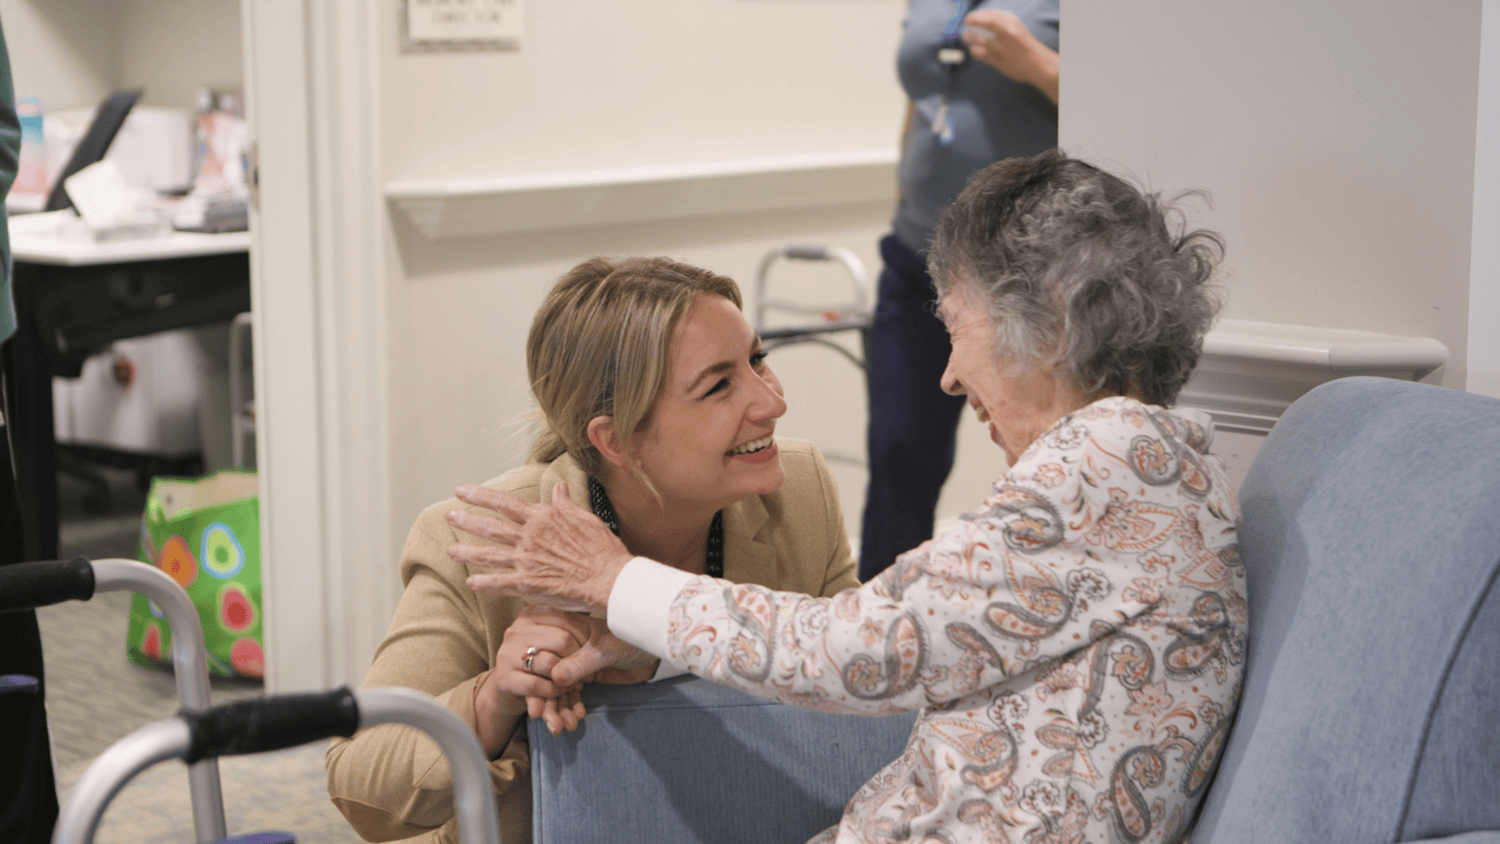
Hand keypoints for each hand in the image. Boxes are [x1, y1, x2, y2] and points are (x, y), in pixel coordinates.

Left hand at [448, 481, 632, 613]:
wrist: (608, 577)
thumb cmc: (601, 548)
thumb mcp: (584, 517)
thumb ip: (565, 503)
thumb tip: (558, 487)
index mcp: (542, 518)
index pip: (504, 503)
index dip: (480, 496)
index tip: (461, 491)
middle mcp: (529, 537)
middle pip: (490, 526)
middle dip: (466, 520)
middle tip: (449, 516)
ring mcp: (526, 561)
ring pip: (489, 554)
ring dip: (467, 552)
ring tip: (450, 550)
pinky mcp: (528, 584)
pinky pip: (499, 583)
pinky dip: (483, 582)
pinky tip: (470, 582)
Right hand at [474, 605, 590, 749]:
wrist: (512, 687)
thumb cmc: (542, 658)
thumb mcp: (555, 638)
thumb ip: (572, 625)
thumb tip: (593, 604)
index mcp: (530, 614)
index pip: (567, 619)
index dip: (585, 637)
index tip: (592, 651)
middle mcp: (515, 630)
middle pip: (562, 641)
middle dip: (579, 659)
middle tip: (588, 672)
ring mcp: (506, 654)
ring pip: (550, 664)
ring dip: (569, 678)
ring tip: (577, 683)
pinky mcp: (503, 678)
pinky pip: (538, 685)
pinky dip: (555, 690)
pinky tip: (561, 690)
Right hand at [524, 613, 660, 732]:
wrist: (654, 653)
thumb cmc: (633, 639)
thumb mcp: (606, 650)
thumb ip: (581, 662)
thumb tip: (555, 677)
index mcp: (565, 626)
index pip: (540, 651)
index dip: (536, 676)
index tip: (535, 699)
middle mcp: (565, 643)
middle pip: (544, 672)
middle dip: (544, 699)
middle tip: (543, 719)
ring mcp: (572, 661)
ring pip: (555, 687)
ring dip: (556, 709)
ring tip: (560, 727)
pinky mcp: (581, 676)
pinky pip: (569, 695)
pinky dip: (569, 709)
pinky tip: (574, 720)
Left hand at [961, 9, 1058, 103]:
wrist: (1038, 66)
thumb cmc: (1025, 46)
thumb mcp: (1017, 30)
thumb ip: (1002, 24)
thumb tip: (983, 18)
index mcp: (1014, 24)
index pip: (992, 15)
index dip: (978, 15)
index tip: (971, 17)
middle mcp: (1008, 34)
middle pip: (986, 23)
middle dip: (973, 21)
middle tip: (966, 23)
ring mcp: (1002, 49)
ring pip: (980, 40)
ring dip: (969, 37)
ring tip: (966, 36)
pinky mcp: (998, 61)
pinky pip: (980, 54)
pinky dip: (974, 50)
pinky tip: (974, 49)